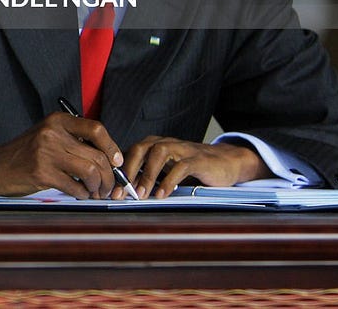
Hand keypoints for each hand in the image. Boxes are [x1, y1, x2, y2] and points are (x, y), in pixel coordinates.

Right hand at [0, 112, 126, 197]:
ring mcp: (46, 152)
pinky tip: (79, 194)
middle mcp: (52, 133)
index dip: (112, 148)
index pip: (96, 129)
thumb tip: (110, 161)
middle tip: (109, 187)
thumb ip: (74, 142)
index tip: (116, 163)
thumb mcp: (48, 138)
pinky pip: (75, 186)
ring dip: (98, 187)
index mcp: (57, 121)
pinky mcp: (41, 173)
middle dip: (109, 176)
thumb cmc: (25, 154)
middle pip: (97, 155)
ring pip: (90, 171)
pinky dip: (82, 194)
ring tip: (95, 193)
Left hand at [123, 136, 267, 197]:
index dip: (119, 172)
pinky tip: (162, 195)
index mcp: (154, 144)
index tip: (112, 192)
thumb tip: (125, 191)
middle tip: (121, 193)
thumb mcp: (167, 170)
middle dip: (128, 172)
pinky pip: (180, 167)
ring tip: (141, 195)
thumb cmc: (191, 168)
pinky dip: (169, 181)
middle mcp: (165, 142)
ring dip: (147, 175)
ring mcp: (182, 149)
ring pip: (158, 154)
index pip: (130, 154)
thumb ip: (149, 175)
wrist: (225, 162)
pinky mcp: (198, 159)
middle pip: (139, 150)